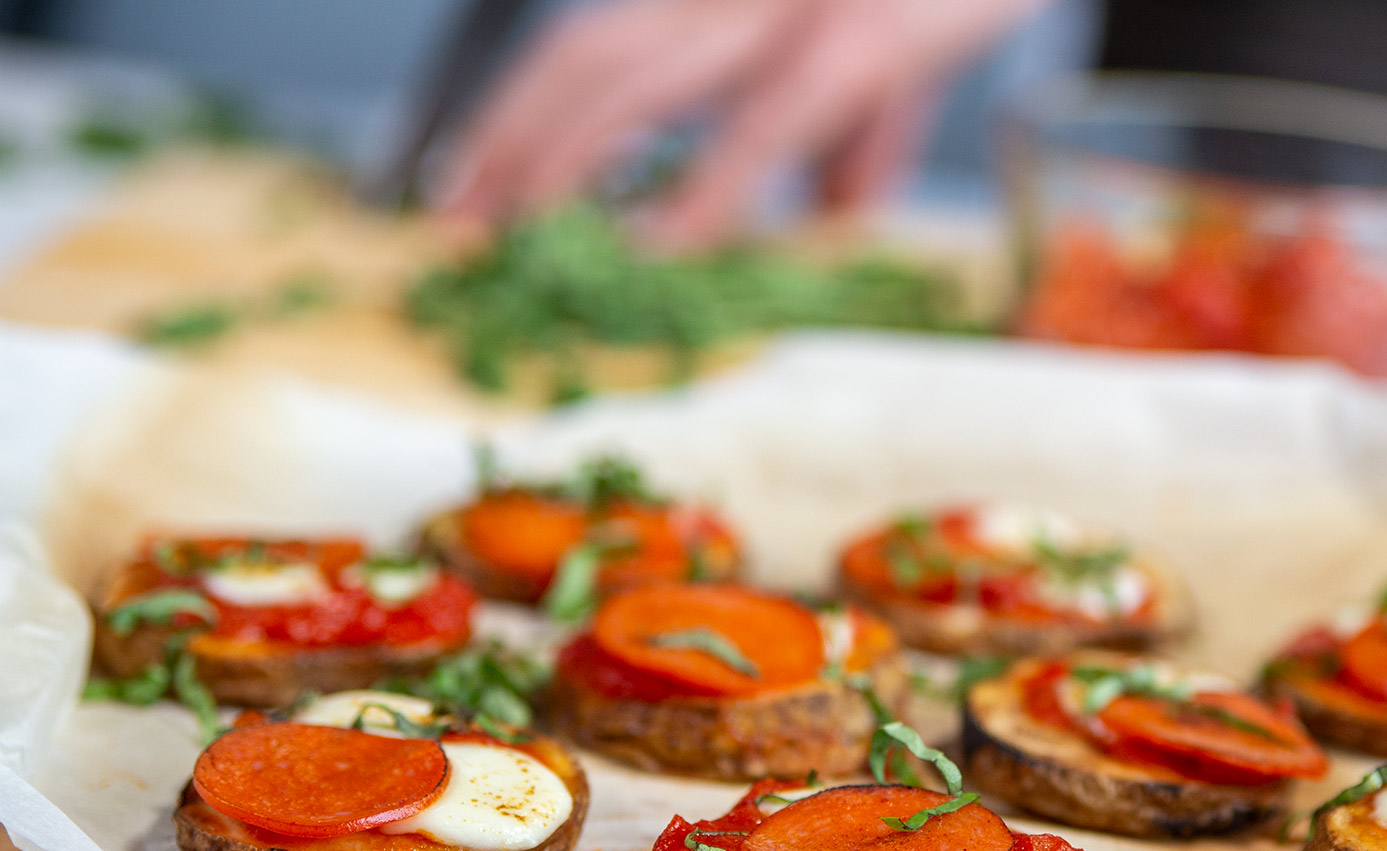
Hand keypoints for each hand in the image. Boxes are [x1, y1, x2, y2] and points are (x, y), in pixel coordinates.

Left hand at [439, 0, 1045, 248]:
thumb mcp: (886, 61)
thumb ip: (847, 136)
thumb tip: (830, 213)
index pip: (584, 48)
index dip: (510, 119)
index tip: (463, 195)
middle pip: (579, 55)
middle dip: (508, 145)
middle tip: (458, 230)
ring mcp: (785, 4)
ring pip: (636, 75)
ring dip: (567, 165)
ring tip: (528, 244)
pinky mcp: (862, 40)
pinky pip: (761, 122)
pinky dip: (707, 192)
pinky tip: (668, 249)